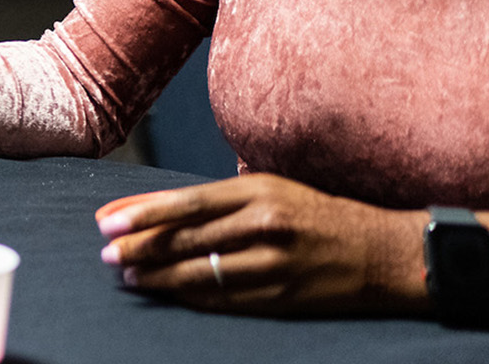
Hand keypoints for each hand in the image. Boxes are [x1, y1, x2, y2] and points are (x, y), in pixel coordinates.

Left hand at [95, 174, 427, 316]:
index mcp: (258, 191)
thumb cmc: (315, 213)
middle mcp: (264, 225)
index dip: (143, 215)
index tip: (107, 222)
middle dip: (140, 248)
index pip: (187, 204)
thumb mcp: (267, 190)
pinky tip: (167, 293)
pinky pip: (224, 299)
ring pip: (200, 273)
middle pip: (186, 240)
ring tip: (128, 276)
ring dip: (157, 277)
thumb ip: (212, 199)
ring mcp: (274, 264)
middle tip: (107, 253)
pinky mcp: (282, 296)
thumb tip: (148, 207)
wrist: (381, 251)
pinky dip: (190, 297)